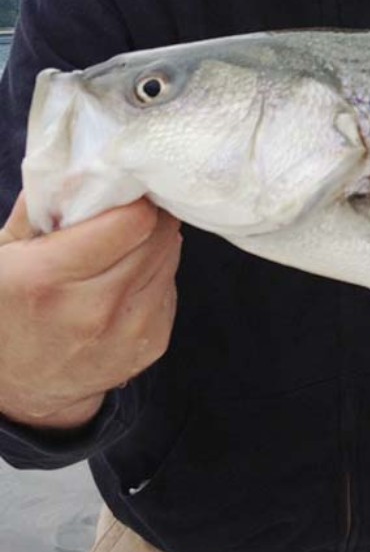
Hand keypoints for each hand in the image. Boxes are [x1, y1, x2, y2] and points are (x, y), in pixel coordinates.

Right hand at [0, 194, 181, 430]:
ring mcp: (127, 332)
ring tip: (124, 249)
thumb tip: (81, 162)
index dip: (133, 200)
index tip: (123, 194)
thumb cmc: (9, 308)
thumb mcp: (3, 252)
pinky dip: (157, 275)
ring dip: (154, 245)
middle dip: (148, 217)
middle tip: (129, 215)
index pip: (133, 221)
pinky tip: (128, 281)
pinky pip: (172, 286)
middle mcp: (92, 308)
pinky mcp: (152, 344)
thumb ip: (39, 205)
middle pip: (158, 235)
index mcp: (48, 277)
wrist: (23, 389)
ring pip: (170, 257)